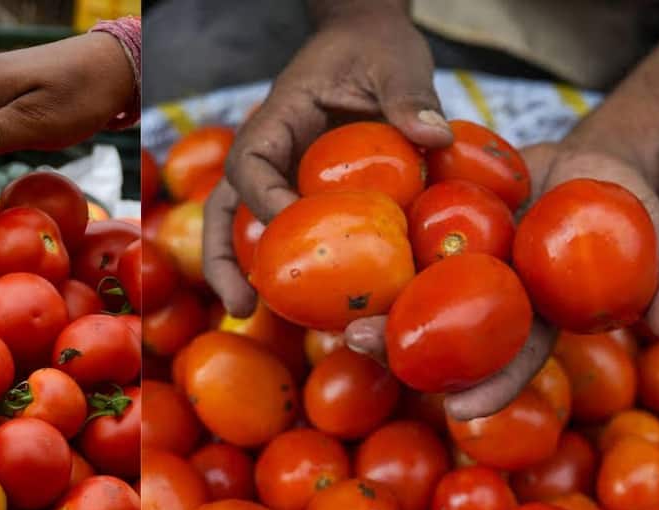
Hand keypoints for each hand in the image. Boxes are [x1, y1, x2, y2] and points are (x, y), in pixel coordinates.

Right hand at [203, 1, 450, 316]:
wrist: (369, 42)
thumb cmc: (374, 48)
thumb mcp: (394, 63)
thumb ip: (409, 97)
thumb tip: (434, 138)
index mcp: (279, 119)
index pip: (252, 164)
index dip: (264, 201)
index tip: (290, 230)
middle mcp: (269, 153)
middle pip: (225, 208)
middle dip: (225, 259)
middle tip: (241, 305)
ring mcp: (282, 176)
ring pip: (243, 228)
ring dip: (242, 273)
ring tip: (249, 317)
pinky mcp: (303, 193)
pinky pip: (289, 232)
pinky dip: (290, 266)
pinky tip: (310, 307)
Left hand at [344, 142, 658, 419]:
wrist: (580, 160)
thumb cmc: (622, 200)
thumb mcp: (651, 227)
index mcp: (533, 315)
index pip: (511, 359)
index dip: (490, 387)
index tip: (459, 411)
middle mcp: (485, 301)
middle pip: (440, 333)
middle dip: (398, 345)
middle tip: (357, 345)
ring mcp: (456, 267)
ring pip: (407, 295)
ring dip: (368, 305)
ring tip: (328, 311)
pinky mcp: (433, 229)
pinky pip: (396, 240)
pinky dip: (363, 248)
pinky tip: (325, 249)